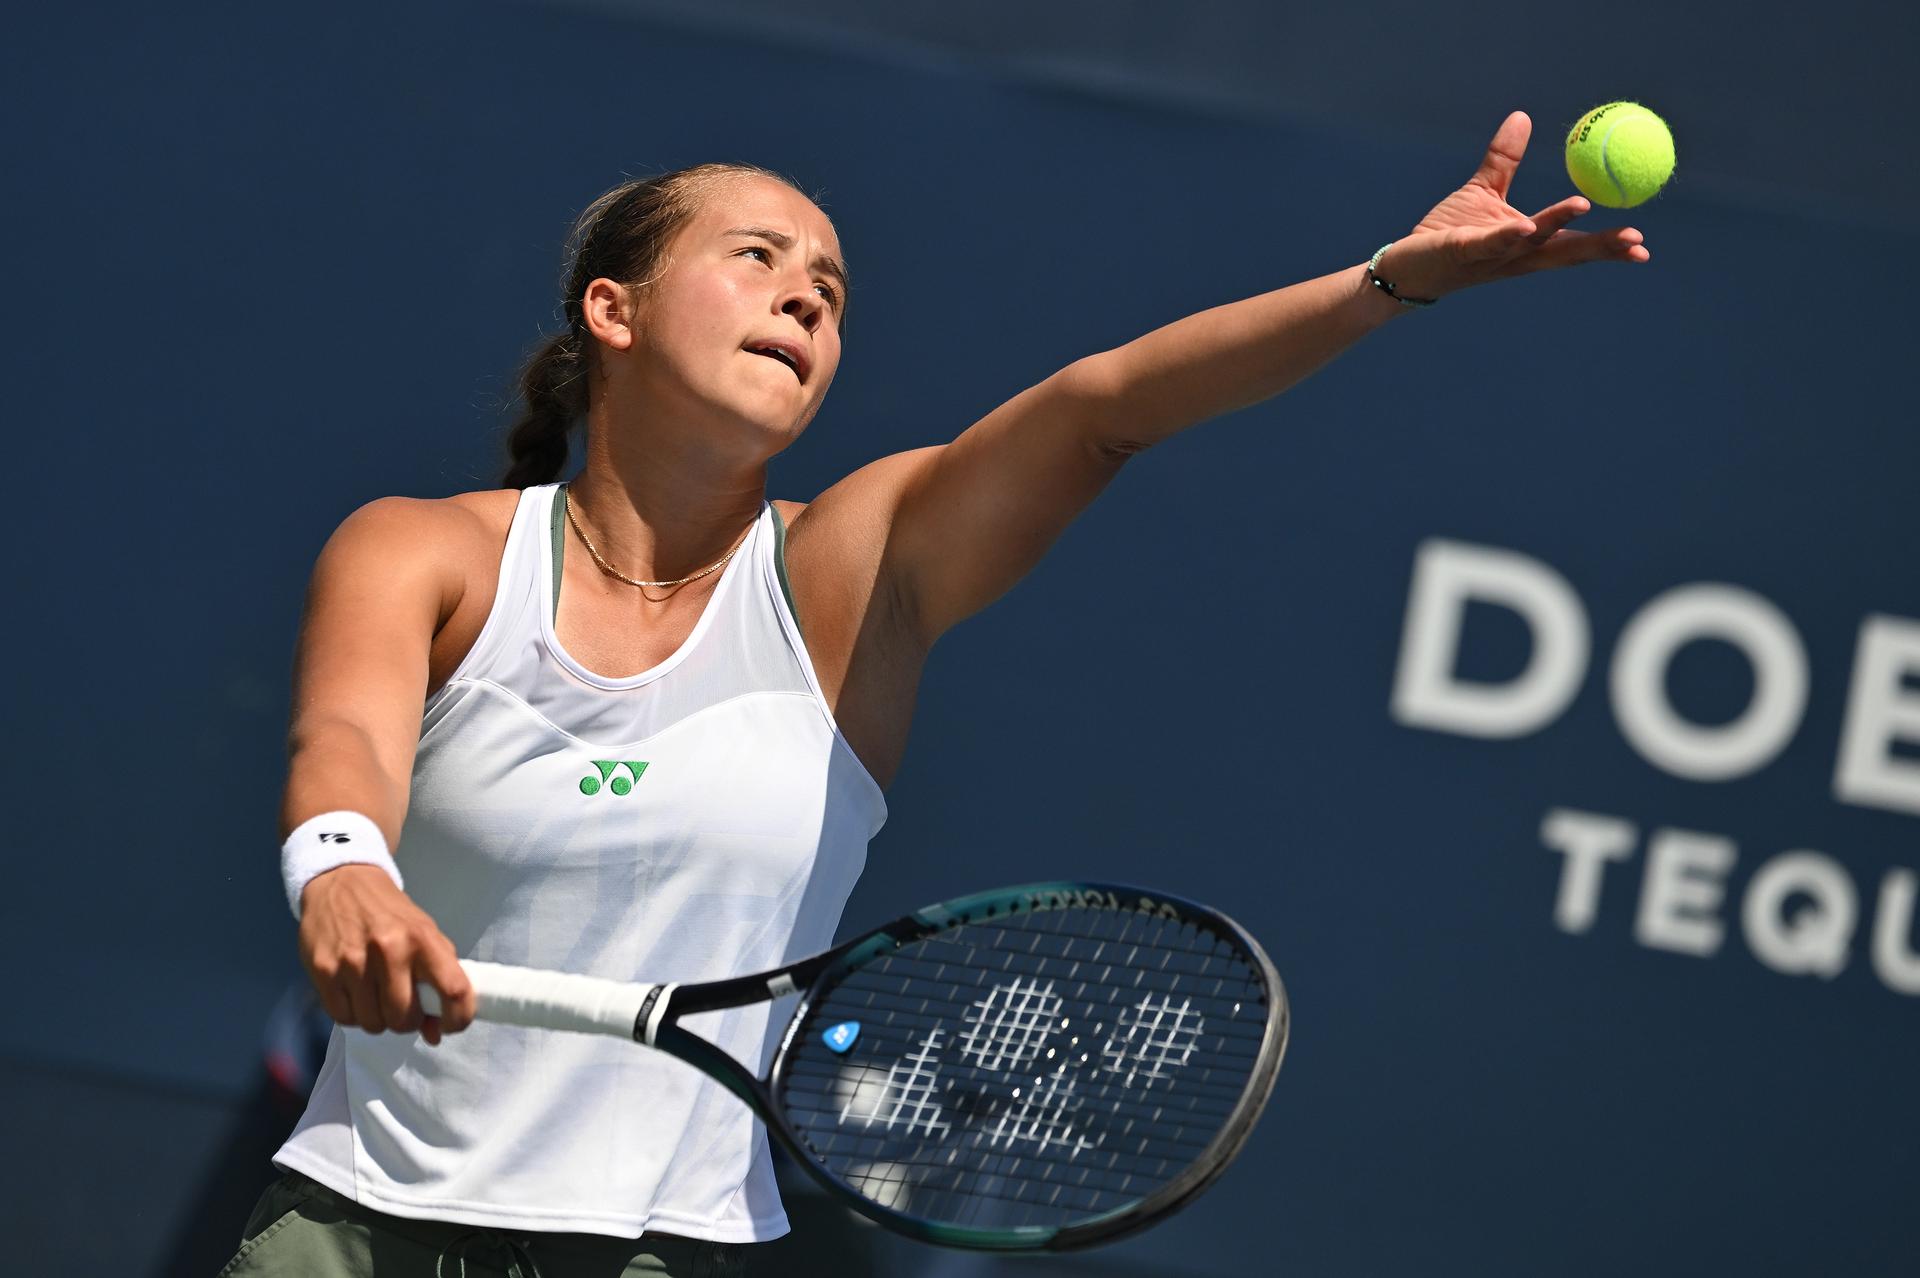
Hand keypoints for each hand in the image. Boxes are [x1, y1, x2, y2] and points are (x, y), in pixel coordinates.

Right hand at [298, 864, 474, 1043]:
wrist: (343, 881)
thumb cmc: (392, 916)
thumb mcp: (425, 935)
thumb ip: (438, 979)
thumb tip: (435, 1034)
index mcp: (423, 939)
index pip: (454, 990)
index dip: (458, 1018)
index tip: (450, 1025)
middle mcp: (389, 949)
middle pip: (404, 1019)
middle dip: (407, 1021)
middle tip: (402, 1005)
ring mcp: (353, 961)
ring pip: (373, 1024)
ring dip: (378, 1018)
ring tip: (376, 995)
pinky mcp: (323, 970)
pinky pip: (343, 1017)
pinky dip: (352, 1014)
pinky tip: (355, 992)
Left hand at [1375, 111, 1650, 300]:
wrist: (1405, 265)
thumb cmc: (1447, 233)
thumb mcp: (1482, 193)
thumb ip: (1504, 160)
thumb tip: (1522, 116)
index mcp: (1527, 244)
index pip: (1572, 245)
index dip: (1606, 246)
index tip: (1641, 245)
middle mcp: (1514, 256)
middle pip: (1563, 252)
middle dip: (1599, 247)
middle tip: (1636, 243)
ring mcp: (1489, 256)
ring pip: (1529, 244)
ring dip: (1555, 226)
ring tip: (1584, 206)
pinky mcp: (1461, 252)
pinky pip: (1488, 243)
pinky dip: (1507, 235)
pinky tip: (1525, 228)